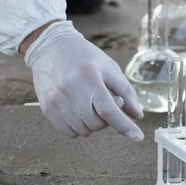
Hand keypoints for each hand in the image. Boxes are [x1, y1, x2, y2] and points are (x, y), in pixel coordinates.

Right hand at [23, 21, 143, 140]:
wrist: (52, 47)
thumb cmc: (85, 57)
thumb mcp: (109, 68)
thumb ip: (126, 92)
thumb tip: (137, 115)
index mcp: (89, 76)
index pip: (109, 110)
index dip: (125, 126)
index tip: (138, 136)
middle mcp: (70, 89)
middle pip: (97, 124)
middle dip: (106, 119)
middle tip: (103, 103)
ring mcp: (56, 100)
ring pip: (83, 131)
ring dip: (91, 124)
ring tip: (89, 104)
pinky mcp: (47, 108)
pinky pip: (68, 132)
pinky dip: (78, 126)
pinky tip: (77, 110)